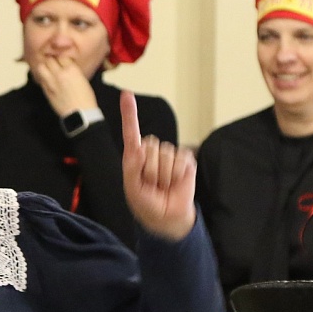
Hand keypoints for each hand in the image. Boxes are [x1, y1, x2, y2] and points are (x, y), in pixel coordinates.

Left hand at [31, 55, 97, 118]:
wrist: (80, 114)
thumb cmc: (86, 98)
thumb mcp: (83, 79)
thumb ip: (73, 71)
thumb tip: (66, 66)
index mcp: (72, 69)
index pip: (61, 55)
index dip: (61, 57)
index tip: (61, 59)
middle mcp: (60, 74)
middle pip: (50, 59)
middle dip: (51, 60)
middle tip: (53, 63)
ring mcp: (52, 82)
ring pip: (41, 68)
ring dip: (44, 67)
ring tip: (48, 70)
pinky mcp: (47, 91)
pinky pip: (41, 80)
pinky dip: (44, 78)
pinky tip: (48, 81)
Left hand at [120, 90, 196, 240]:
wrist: (166, 217)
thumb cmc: (145, 202)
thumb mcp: (132, 187)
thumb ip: (131, 167)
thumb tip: (138, 146)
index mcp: (136, 155)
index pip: (131, 131)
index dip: (130, 113)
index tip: (126, 94)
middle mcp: (153, 151)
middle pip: (151, 146)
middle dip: (150, 170)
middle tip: (151, 184)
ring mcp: (170, 155)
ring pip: (166, 155)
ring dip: (164, 176)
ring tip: (162, 186)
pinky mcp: (186, 160)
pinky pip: (181, 161)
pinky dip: (177, 176)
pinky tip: (175, 183)